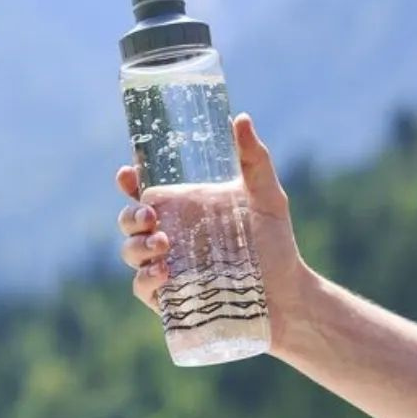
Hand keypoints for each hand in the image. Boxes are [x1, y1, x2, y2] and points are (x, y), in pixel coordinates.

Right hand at [116, 113, 308, 355]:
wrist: (289, 296)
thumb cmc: (275, 244)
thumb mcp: (267, 197)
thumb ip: (254, 158)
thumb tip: (240, 118)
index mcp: (182, 210)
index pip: (143, 191)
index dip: (128, 181)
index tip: (128, 173)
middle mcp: (168, 236)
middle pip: (128, 221)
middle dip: (129, 216)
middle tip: (150, 216)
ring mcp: (166, 267)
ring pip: (130, 253)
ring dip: (137, 247)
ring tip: (163, 244)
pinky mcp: (171, 299)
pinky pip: (142, 288)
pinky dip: (147, 279)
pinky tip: (164, 273)